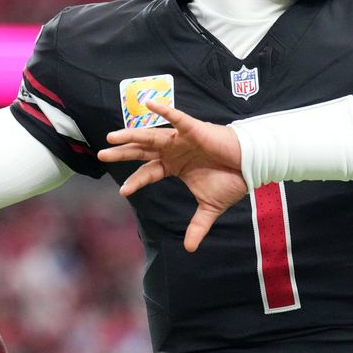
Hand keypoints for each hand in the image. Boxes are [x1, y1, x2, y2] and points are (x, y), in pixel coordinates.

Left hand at [97, 100, 247, 251]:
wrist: (252, 167)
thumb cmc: (232, 181)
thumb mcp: (210, 207)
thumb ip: (197, 226)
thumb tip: (190, 249)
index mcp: (175, 166)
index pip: (148, 172)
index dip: (135, 181)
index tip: (123, 192)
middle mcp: (174, 151)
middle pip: (142, 151)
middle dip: (122, 152)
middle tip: (101, 155)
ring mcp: (181, 139)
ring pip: (151, 136)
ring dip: (132, 135)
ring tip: (112, 137)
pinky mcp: (194, 130)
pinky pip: (177, 118)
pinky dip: (164, 111)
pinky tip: (149, 104)